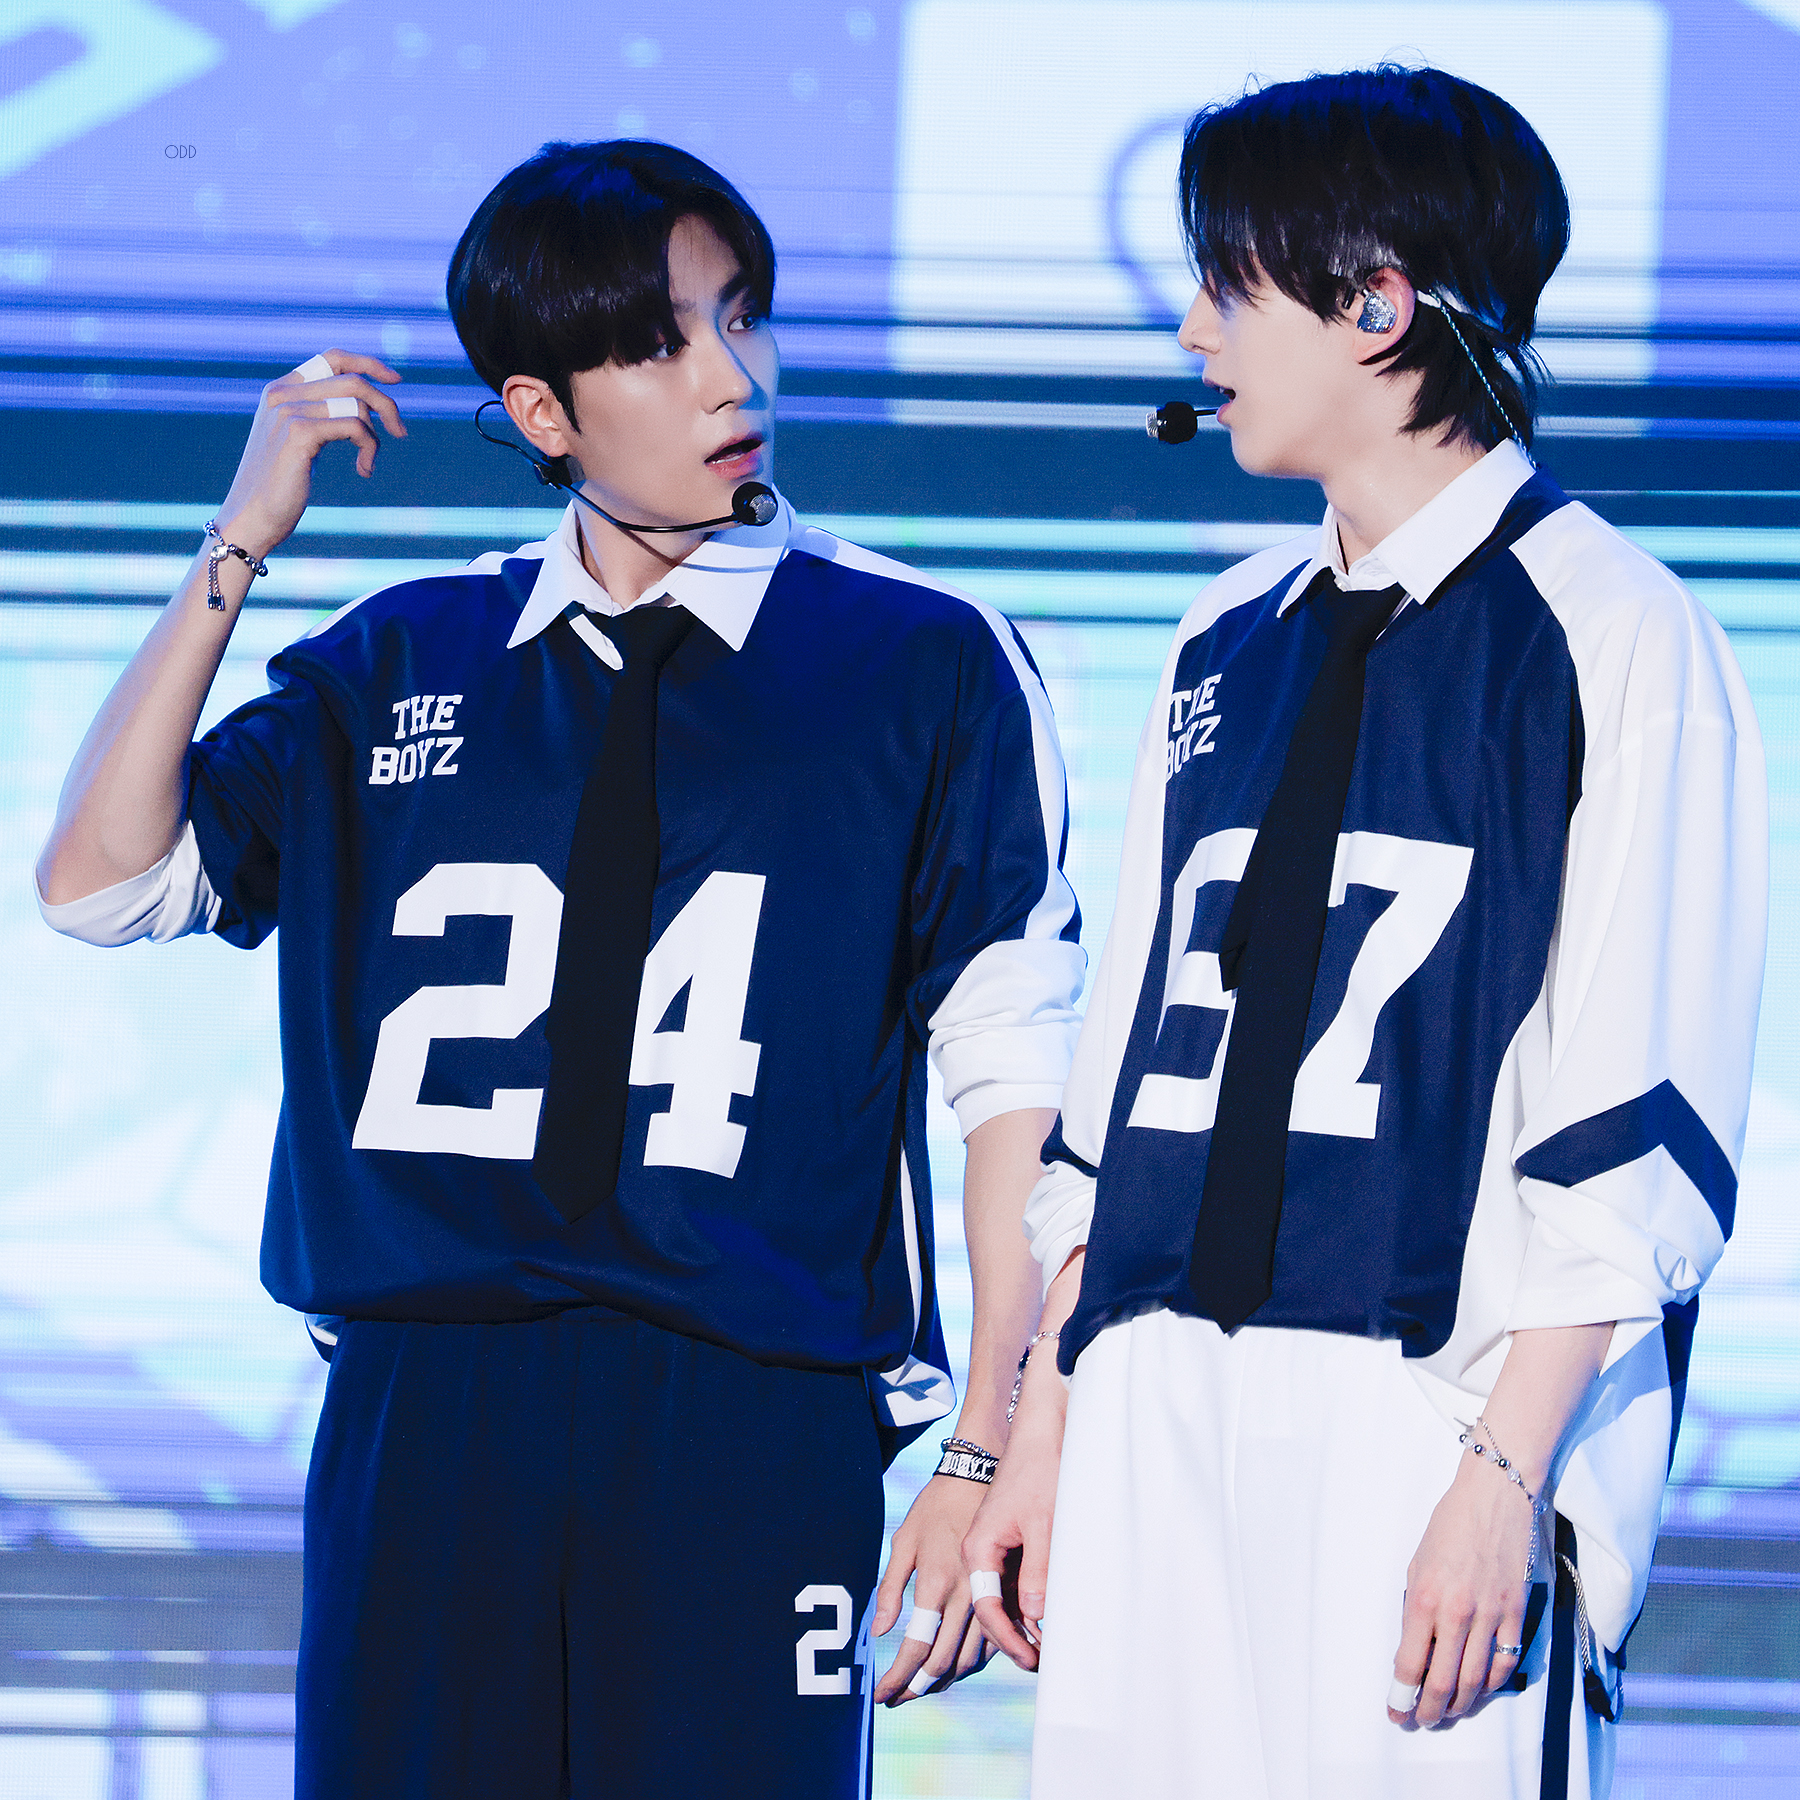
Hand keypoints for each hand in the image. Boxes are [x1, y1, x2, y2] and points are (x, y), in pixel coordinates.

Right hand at [213, 350, 404, 558]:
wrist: (253, 515)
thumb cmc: (281, 484)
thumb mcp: (301, 441)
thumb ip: (322, 416)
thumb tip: (366, 407)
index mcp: (282, 389)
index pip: (332, 358)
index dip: (368, 364)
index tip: (396, 380)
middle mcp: (283, 393)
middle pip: (353, 380)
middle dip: (386, 405)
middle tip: (400, 432)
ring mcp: (288, 411)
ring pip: (357, 404)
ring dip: (375, 436)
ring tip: (368, 462)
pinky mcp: (299, 433)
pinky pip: (355, 427)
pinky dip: (369, 448)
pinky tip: (364, 471)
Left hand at [871, 1474, 996, 1703]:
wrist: (978, 1477)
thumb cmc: (934, 1507)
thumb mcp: (903, 1541)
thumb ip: (890, 1589)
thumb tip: (877, 1632)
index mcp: (936, 1583)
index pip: (916, 1647)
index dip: (897, 1678)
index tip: (880, 1695)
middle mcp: (965, 1596)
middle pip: (943, 1662)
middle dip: (917, 1687)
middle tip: (897, 1698)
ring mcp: (989, 1596)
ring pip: (971, 1659)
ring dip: (945, 1679)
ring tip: (922, 1686)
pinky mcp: (1006, 1593)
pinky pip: (991, 1642)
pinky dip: (971, 1661)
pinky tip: (954, 1664)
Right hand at [960, 1400, 1061, 1670]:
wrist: (1040, 1435)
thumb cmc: (1040, 1474)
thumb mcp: (1044, 1524)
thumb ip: (1037, 1572)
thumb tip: (1034, 1617)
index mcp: (977, 1548)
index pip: (986, 1608)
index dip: (1010, 1639)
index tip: (1033, 1658)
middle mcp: (978, 1553)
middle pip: (988, 1610)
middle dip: (1011, 1641)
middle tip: (1040, 1664)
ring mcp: (991, 1550)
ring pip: (998, 1600)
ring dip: (1018, 1627)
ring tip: (1044, 1650)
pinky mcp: (1006, 1545)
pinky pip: (1007, 1585)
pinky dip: (1022, 1607)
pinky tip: (1040, 1623)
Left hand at [1390, 1452, 1537, 1727]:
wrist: (1494, 1496)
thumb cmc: (1449, 1525)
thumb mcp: (1417, 1563)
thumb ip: (1416, 1607)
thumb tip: (1415, 1648)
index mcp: (1424, 1598)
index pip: (1410, 1663)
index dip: (1401, 1695)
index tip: (1396, 1711)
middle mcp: (1457, 1612)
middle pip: (1443, 1682)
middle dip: (1428, 1710)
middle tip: (1420, 1721)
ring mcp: (1490, 1615)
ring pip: (1475, 1681)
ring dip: (1460, 1705)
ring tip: (1448, 1714)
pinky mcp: (1517, 1613)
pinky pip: (1505, 1662)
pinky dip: (1491, 1684)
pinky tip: (1480, 1690)